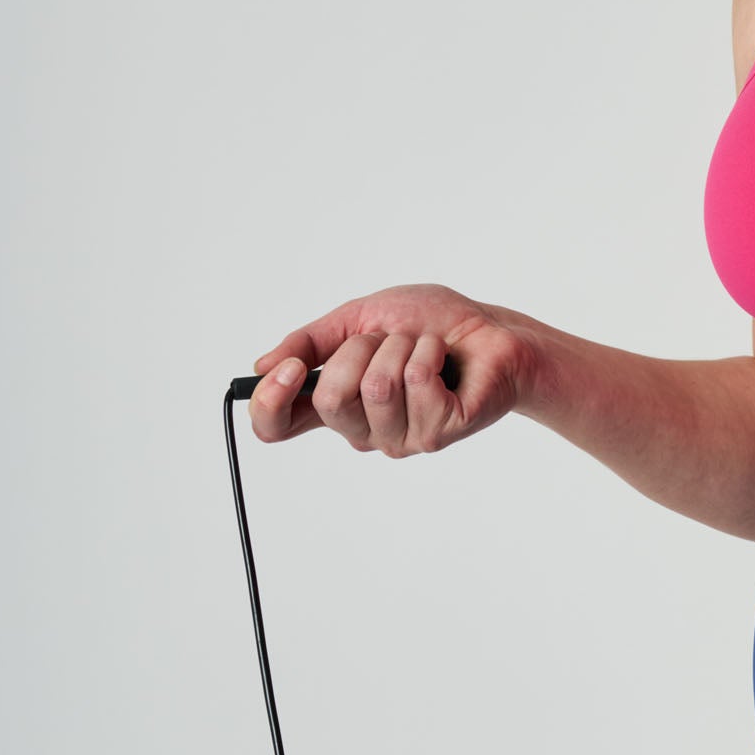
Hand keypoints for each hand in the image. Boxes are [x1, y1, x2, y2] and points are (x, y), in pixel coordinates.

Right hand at [247, 283, 531, 458]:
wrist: (492, 329)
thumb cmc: (432, 324)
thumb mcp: (362, 317)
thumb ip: (311, 342)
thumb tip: (262, 366)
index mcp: (337, 403)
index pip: (277, 426)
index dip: (270, 403)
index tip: (287, 369)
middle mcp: (363, 429)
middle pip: (329, 399)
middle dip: (361, 349)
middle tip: (392, 340)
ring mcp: (400, 437)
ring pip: (376, 386)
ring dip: (402, 346)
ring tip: (424, 347)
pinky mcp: (438, 433)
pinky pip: (416, 382)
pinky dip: (431, 351)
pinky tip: (446, 358)